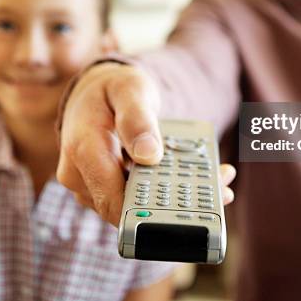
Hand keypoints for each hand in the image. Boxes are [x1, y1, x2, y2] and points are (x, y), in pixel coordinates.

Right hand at [56, 62, 235, 225]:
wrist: (93, 93)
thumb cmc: (110, 89)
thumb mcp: (128, 90)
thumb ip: (137, 119)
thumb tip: (149, 155)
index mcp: (83, 151)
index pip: (112, 200)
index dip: (149, 211)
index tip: (187, 205)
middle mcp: (82, 176)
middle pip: (129, 208)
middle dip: (175, 204)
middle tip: (218, 189)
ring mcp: (92, 187)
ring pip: (135, 206)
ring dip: (175, 199)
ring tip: (218, 182)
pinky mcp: (105, 190)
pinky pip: (136, 198)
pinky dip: (165, 191)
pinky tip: (200, 181)